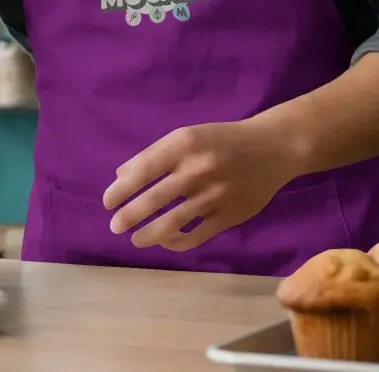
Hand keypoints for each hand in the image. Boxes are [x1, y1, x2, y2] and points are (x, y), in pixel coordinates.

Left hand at [102, 118, 289, 252]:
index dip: (120, 190)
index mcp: (184, 144)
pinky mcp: (229, 215)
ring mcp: (214, 195)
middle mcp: (197, 169)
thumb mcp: (188, 135)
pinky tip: (165, 241)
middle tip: (115, 225)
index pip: (142, 171)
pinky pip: (195, 236)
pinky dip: (175, 242)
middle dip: (128, 217)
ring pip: (171, 224)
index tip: (107, 202)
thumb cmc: (221, 140)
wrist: (271, 148)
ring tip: (135, 239)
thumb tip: (120, 176)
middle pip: (152, 201)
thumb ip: (155, 155)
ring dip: (147, 235)